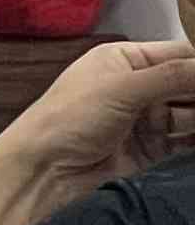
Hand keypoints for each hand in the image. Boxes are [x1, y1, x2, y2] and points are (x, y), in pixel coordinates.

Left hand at [0, 37, 194, 200]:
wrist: (45, 170)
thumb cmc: (72, 117)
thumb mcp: (122, 89)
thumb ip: (171, 76)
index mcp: (126, 59)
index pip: (182, 54)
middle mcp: (139, 85)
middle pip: (190, 85)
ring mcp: (147, 118)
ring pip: (192, 114)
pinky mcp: (152, 148)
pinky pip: (187, 140)